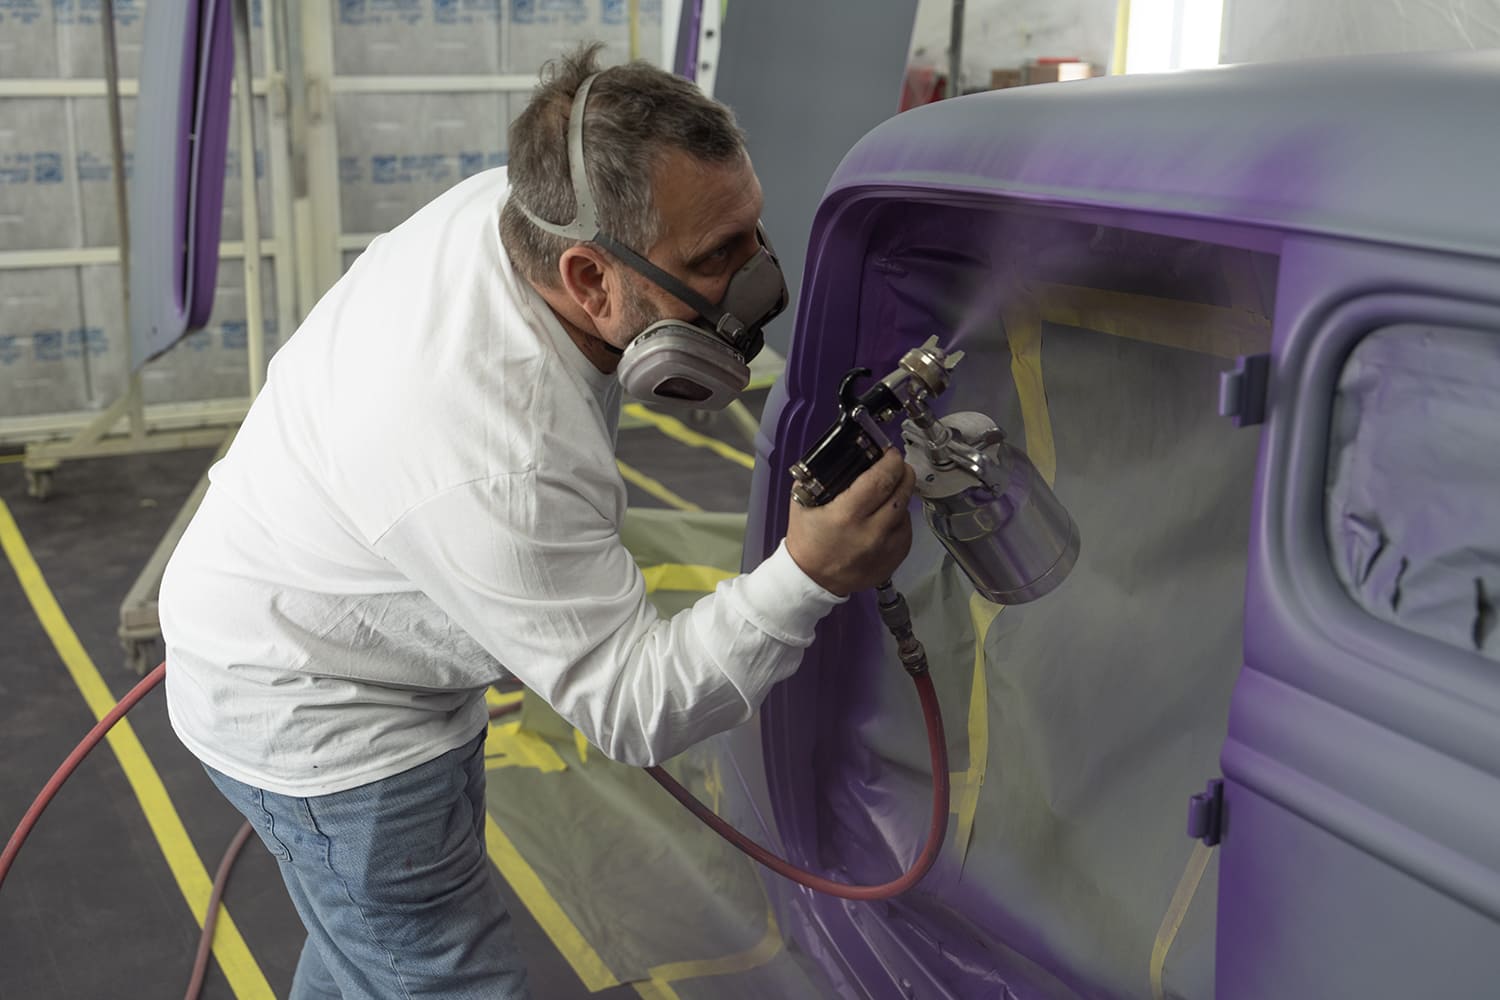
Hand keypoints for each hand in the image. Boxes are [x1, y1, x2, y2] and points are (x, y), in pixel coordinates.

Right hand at [785, 448, 915, 596]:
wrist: (812, 579)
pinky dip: (901, 520)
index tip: (891, 454)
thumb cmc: (807, 538)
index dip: (891, 462)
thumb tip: (843, 455)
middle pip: (901, 493)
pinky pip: (906, 532)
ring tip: (890, 493)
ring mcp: (886, 549)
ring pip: (907, 512)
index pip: (881, 479)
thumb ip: (821, 477)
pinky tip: (890, 517)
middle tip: (898, 466)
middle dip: (903, 473)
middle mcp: (872, 532)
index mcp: (847, 515)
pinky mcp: (894, 561)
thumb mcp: (803, 502)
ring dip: (902, 497)